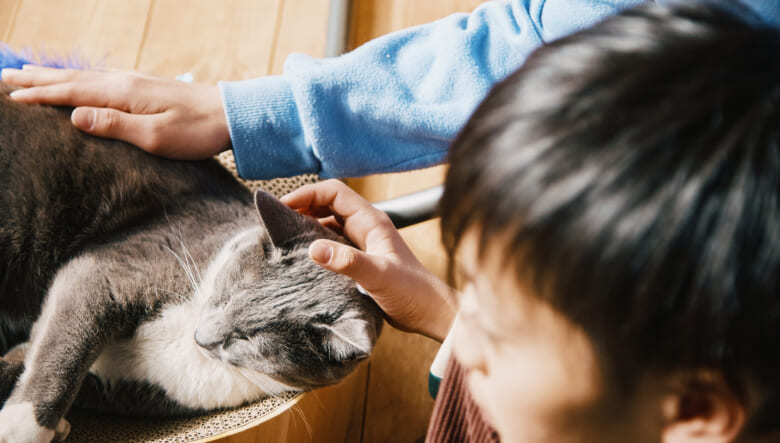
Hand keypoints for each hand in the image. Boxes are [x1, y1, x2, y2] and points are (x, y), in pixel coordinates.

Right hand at [1, 66, 229, 158]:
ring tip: (30, 74)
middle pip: (72, 79)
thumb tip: (73, 116)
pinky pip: (100, 80)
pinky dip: (79, 80)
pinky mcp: (146, 88)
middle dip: (37, 79)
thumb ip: (114, 126)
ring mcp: (136, 83)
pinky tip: (79, 82)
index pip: (71, 93)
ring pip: (85, 77)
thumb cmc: (197, 131)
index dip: (39, 95)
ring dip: (55, 76)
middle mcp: (125, 83)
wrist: (231, 115)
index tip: (10, 96)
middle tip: (5, 78)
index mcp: (123, 94)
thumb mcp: (155, 137)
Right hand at [282, 180, 456, 341]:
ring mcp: (363, 243)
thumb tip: (313, 249)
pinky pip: (332, 244)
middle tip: (276, 220)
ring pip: (328, 224)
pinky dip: (316, 245)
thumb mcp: (378, 276)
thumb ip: (348, 262)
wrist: (429, 313)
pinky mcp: (360, 259)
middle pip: (327, 204)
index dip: (307, 194)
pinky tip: (303, 258)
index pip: (334, 192)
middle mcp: (366, 227)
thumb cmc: (412, 292)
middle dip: (302, 207)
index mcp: (371, 221)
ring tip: (283, 237)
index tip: (283, 205)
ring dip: (307, 226)